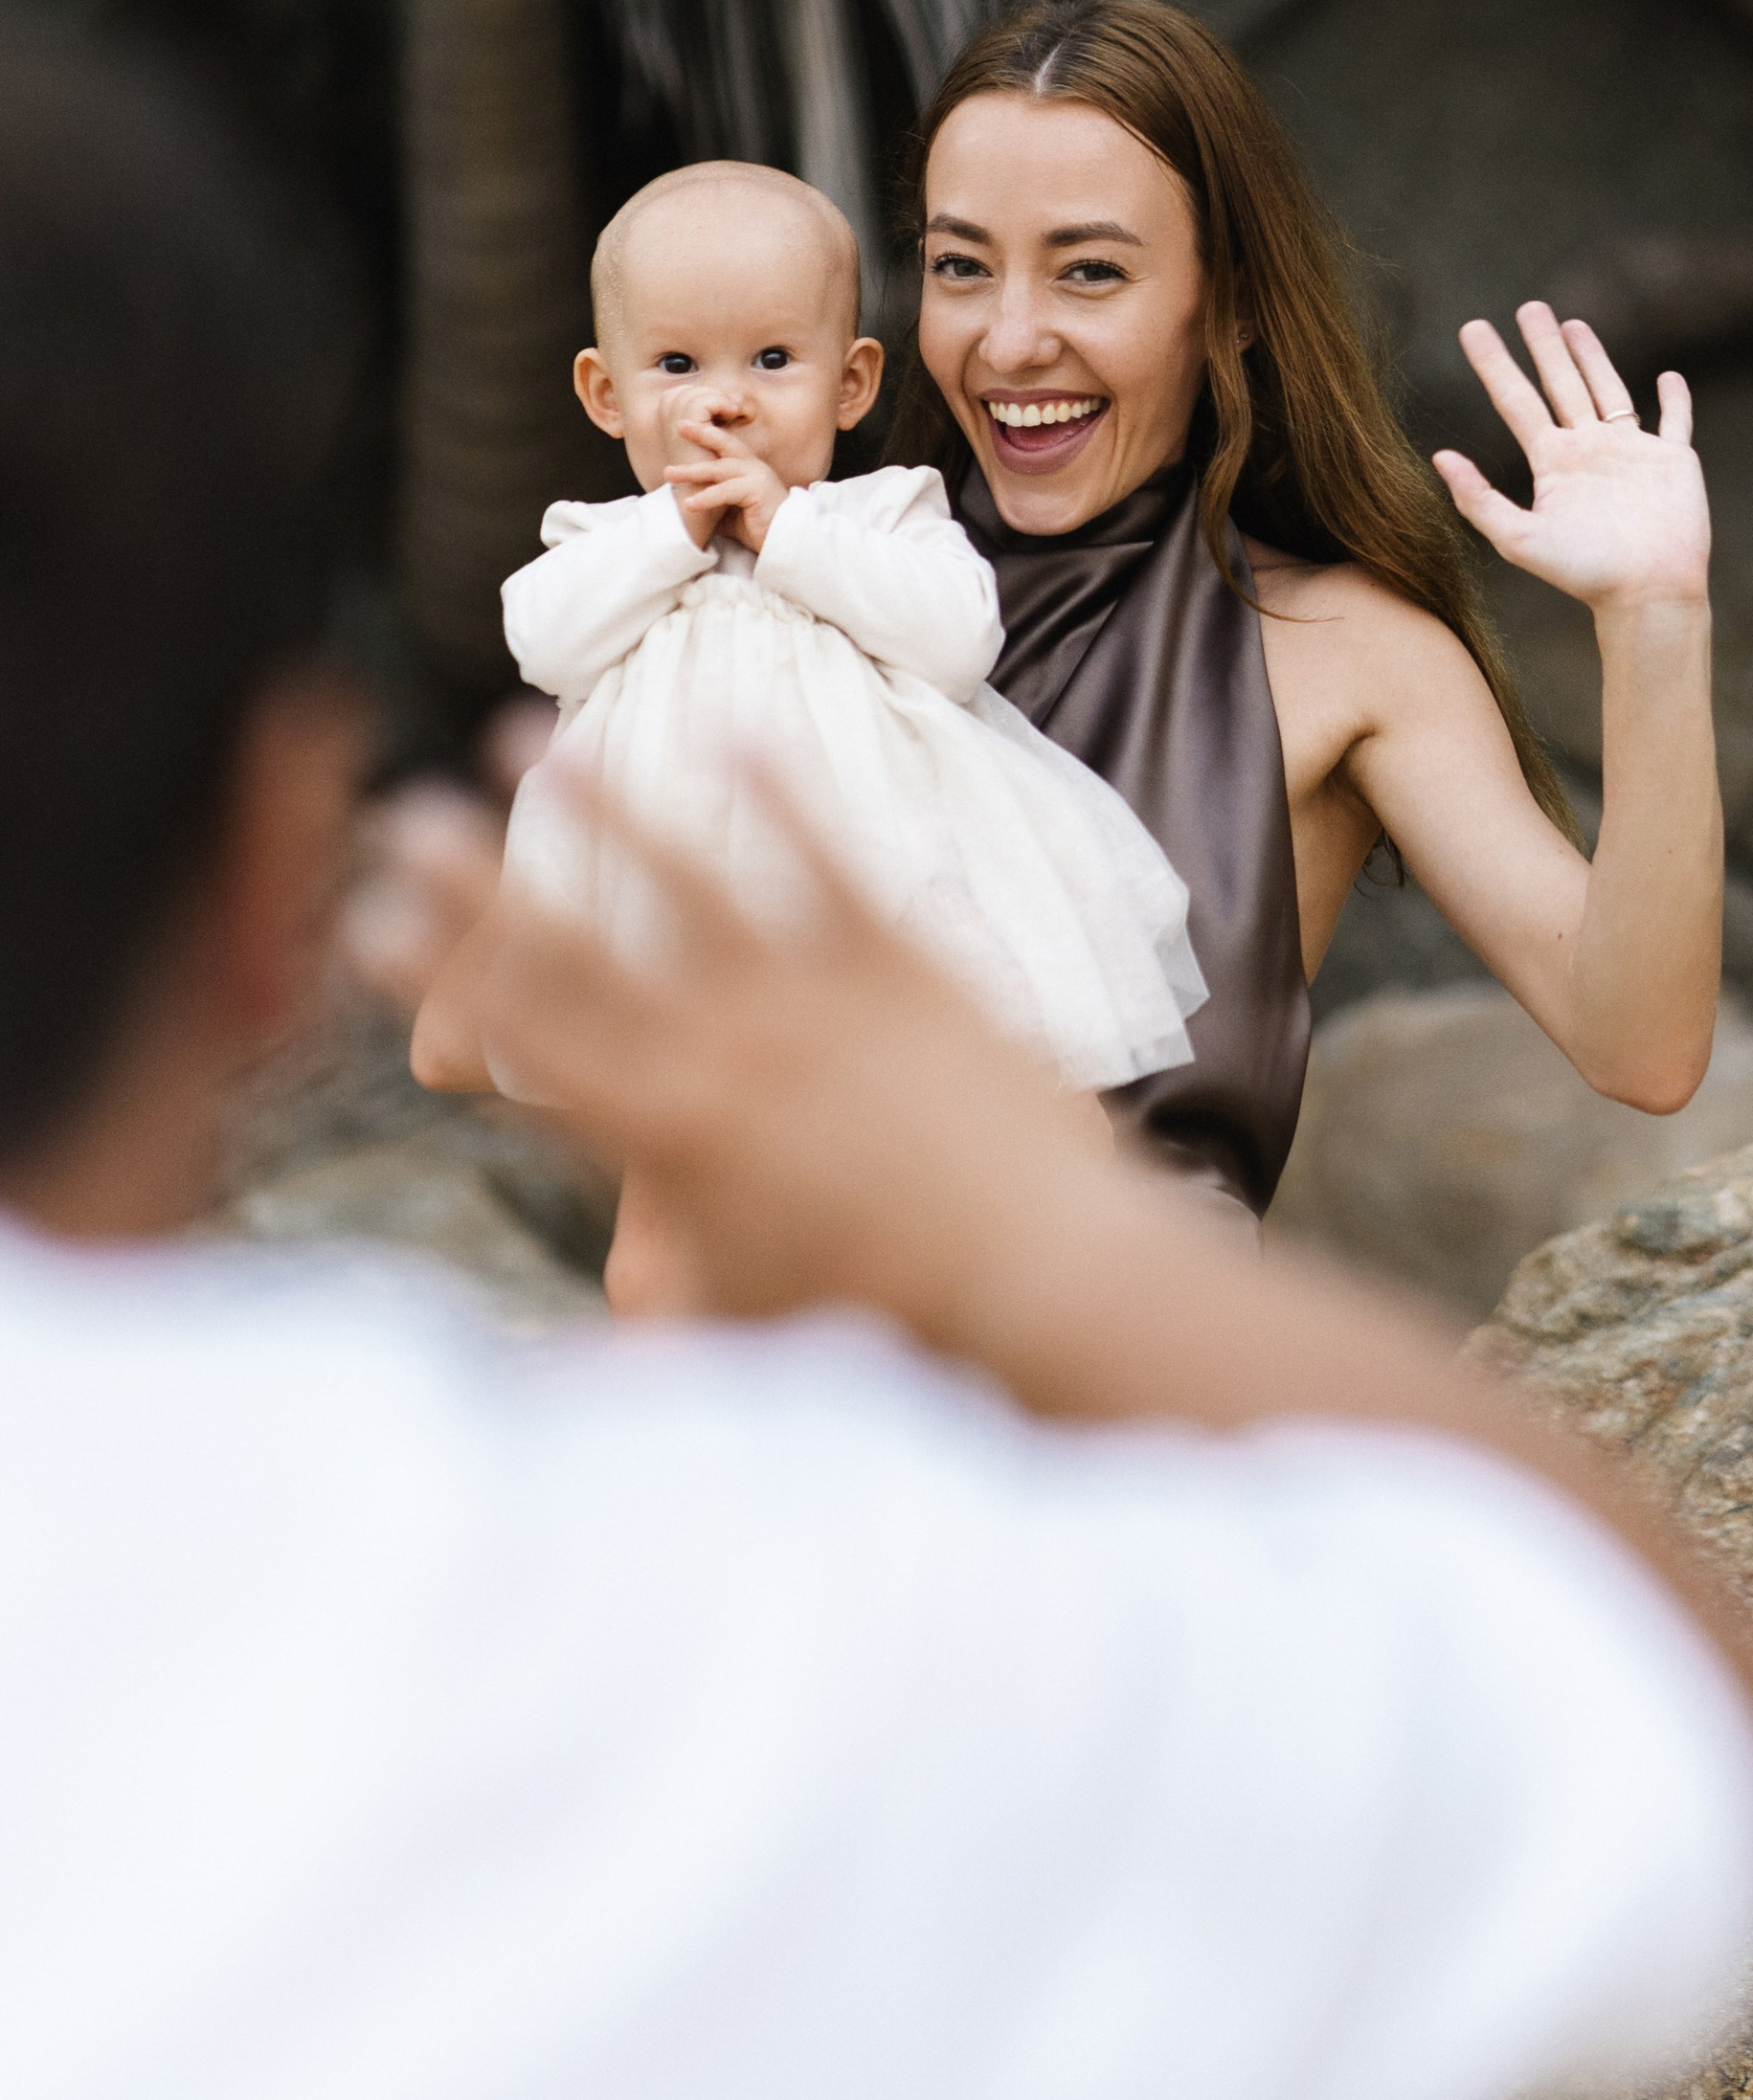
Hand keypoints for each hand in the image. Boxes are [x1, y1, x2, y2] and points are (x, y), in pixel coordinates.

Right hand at [361, 760, 1092, 1334]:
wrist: (1038, 1278)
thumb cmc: (886, 1324)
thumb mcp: (731, 1332)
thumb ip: (620, 1328)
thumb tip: (523, 1369)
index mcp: (666, 1139)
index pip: (525, 1040)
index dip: (439, 975)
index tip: (367, 918)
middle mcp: (723, 1049)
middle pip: (572, 950)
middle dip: (475, 879)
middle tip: (402, 815)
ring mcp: (814, 995)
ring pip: (687, 878)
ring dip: (604, 808)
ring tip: (535, 740)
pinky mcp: (904, 965)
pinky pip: (828, 859)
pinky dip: (778, 793)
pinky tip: (729, 730)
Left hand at [665, 414, 791, 552]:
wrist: (785, 542)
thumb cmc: (760, 527)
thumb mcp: (730, 511)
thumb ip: (714, 501)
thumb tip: (687, 502)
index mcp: (749, 468)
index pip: (726, 446)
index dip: (707, 433)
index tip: (685, 425)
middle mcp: (754, 467)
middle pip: (725, 445)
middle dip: (702, 434)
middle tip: (680, 426)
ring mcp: (757, 478)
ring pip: (720, 469)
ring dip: (692, 471)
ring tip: (668, 474)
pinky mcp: (757, 492)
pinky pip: (726, 492)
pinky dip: (706, 497)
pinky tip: (688, 504)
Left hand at [1434, 305, 1709, 615]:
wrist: (1647, 594)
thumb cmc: (1584, 573)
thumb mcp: (1519, 539)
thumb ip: (1479, 499)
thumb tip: (1439, 457)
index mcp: (1553, 464)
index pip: (1516, 401)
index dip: (1495, 364)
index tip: (1473, 328)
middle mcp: (1588, 451)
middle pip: (1560, 385)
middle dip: (1544, 347)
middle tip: (1530, 307)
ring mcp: (1632, 454)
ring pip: (1608, 391)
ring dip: (1593, 358)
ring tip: (1573, 325)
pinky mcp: (1674, 462)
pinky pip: (1676, 421)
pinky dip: (1675, 399)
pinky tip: (1668, 378)